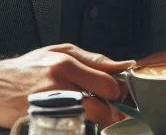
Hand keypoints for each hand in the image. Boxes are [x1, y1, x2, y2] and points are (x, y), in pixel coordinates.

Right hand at [0, 44, 134, 127]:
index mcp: (66, 65)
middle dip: (110, 109)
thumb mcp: (60, 52)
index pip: (108, 84)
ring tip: (93, 112)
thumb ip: (94, 59)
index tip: (117, 92)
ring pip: (88, 121)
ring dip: (96, 119)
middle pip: (101, 107)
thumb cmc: (28, 68)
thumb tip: (124, 64)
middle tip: (107, 106)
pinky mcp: (42, 123)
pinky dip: (79, 126)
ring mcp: (49, 107)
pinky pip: (72, 128)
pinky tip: (75, 118)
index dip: (118, 91)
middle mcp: (58, 86)